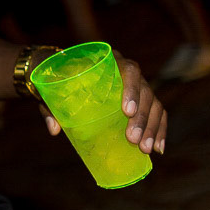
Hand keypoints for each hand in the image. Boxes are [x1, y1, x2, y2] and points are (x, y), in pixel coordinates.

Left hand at [40, 50, 167, 154]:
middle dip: (141, 117)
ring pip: (154, 104)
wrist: (63, 75)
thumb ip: (50, 107)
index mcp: (108, 61)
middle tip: (132, 139)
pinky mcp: (142, 100)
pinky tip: (158, 148)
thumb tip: (54, 129)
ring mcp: (138, 85)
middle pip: (145, 91)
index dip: (131, 89)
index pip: (129, 70)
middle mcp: (128, 71)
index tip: (127, 111)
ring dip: (152, 127)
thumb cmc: (58, 81)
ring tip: (146, 149)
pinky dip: (159, 130)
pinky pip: (157, 113)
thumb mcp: (50, 91)